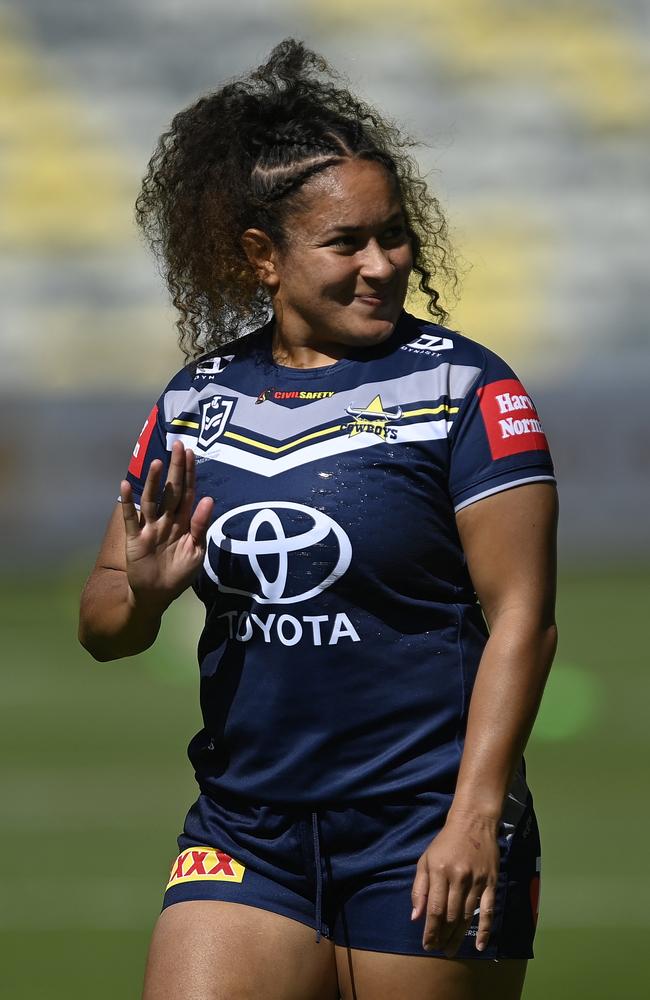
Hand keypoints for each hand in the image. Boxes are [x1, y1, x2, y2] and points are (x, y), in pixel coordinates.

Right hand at [119, 441, 213, 612]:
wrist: (157, 596)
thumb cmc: (179, 574)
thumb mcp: (196, 552)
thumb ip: (201, 526)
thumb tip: (208, 499)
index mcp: (183, 522)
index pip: (188, 493)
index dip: (190, 473)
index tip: (191, 453)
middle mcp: (166, 520)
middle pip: (172, 490)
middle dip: (175, 469)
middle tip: (178, 445)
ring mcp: (150, 528)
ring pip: (152, 500)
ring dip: (153, 482)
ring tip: (157, 462)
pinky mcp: (135, 539)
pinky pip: (131, 519)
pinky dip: (127, 504)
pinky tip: (124, 486)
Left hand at [410, 811, 499, 956]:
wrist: (473, 822)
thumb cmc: (445, 842)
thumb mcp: (426, 860)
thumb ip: (419, 888)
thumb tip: (415, 917)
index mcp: (440, 871)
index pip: (434, 909)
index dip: (430, 931)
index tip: (427, 945)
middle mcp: (459, 878)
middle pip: (450, 916)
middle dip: (443, 937)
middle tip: (438, 950)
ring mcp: (477, 881)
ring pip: (467, 916)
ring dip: (458, 936)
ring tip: (451, 950)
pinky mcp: (491, 882)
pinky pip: (489, 910)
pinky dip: (485, 930)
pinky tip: (480, 946)